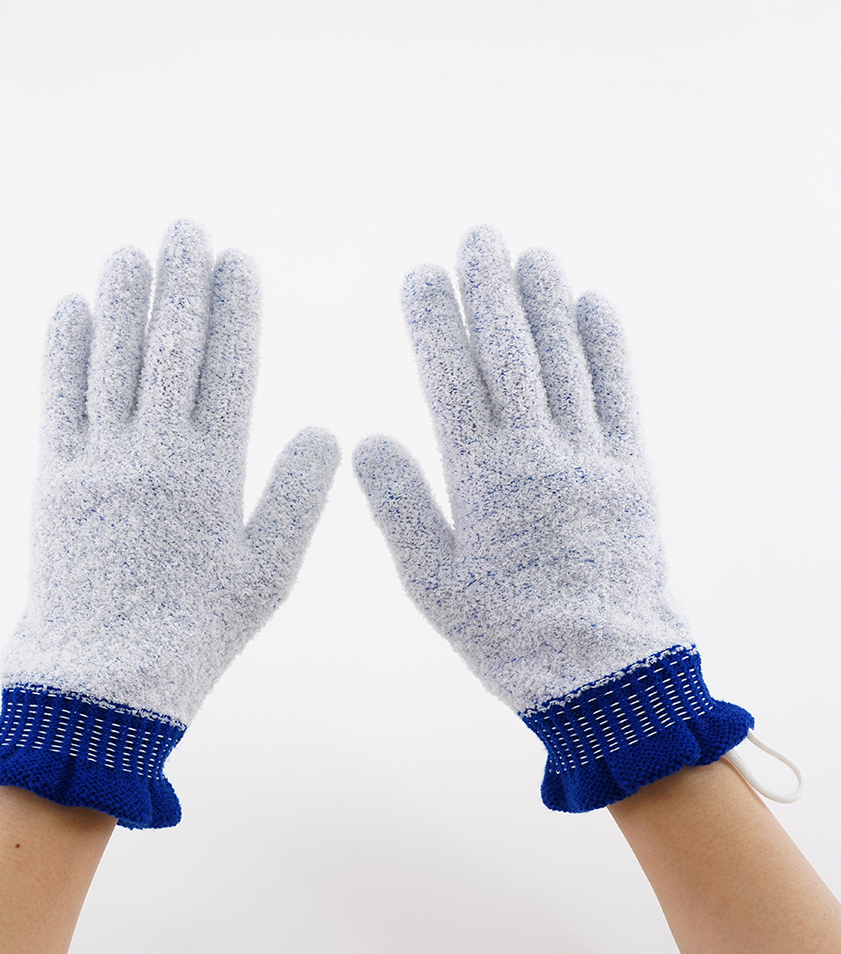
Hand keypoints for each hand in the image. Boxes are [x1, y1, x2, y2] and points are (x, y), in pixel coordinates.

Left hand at [0, 221, 339, 826]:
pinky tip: (73, 307)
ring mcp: (102, 462)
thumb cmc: (198, 629)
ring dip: (124, 301)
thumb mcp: (268, 573)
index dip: (234, 311)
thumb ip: (298, 498)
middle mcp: (157, 455)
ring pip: (115, 363)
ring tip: (133, 250)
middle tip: (186, 229)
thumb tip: (324, 432)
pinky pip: (60, 401)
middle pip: (170, 350)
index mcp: (214, 474)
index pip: (229, 370)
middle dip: (181, 284)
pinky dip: (66, 351)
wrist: (108, 679)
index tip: (239, 262)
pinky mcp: (57, 478)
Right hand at [354, 226, 749, 810]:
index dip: (435, 322)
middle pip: (512, 353)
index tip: (420, 276)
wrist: (603, 672)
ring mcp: (591, 457)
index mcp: (484, 479)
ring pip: (566, 362)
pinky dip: (607, 345)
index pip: (452, 379)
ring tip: (530, 253)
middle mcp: (539, 454)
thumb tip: (367, 439)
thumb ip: (400, 507)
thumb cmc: (506, 632)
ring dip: (547, 302)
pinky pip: (618, 394)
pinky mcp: (630, 470)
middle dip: (492, 290)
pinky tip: (594, 304)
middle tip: (478, 237)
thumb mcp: (433, 583)